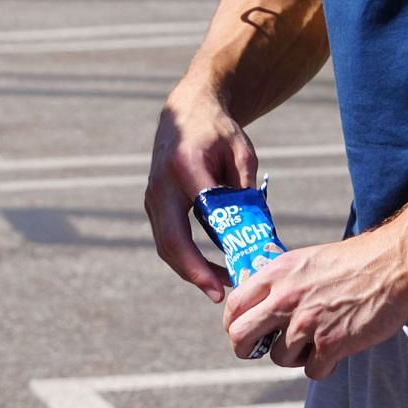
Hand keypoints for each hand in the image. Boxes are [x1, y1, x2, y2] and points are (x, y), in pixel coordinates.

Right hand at [145, 85, 258, 302]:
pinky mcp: (155, 204)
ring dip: (192, 269)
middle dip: (194, 272)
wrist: (187, 112)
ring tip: (223, 284)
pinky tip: (212, 268)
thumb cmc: (218, 132)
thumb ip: (245, 190)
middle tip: (221, 295)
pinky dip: (187, 258)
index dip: (209, 251)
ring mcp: (153, 195)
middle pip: (170, 240)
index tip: (230, 278)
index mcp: (185, 167)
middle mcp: (161, 184)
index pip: (197, 217)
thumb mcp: (242, 154)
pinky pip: (167, 238)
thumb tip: (254, 232)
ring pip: (166, 244)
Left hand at [221, 229, 407, 377]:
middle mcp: (284, 299)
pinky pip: (312, 370)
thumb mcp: (302, 260)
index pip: (233, 307)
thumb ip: (277, 281)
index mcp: (274, 275)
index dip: (233, 323)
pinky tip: (335, 350)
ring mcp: (307, 323)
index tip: (242, 330)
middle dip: (247, 349)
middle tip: (263, 348)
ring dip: (294, 356)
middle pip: (240, 337)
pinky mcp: (332, 344)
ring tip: (314, 341)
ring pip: (279, 358)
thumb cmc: (350, 262)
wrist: (391, 266)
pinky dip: (323, 365)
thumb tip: (257, 301)